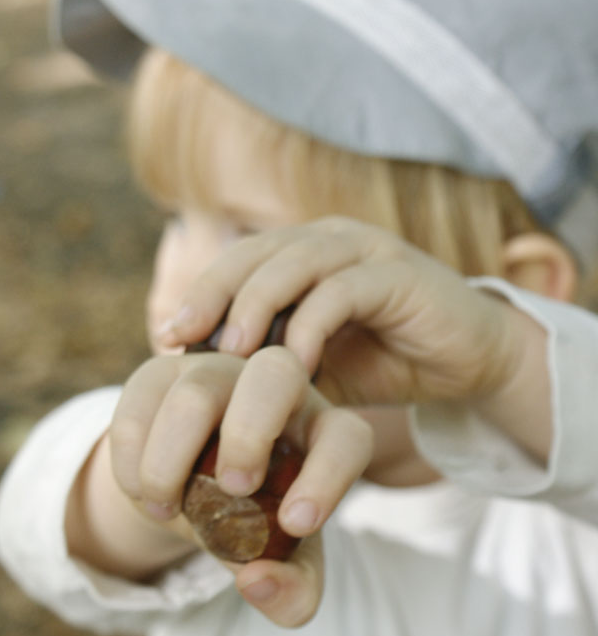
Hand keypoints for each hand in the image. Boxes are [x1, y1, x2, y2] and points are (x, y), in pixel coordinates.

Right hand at [109, 347, 372, 625]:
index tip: (295, 526)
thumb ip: (289, 591)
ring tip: (165, 508)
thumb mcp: (277, 562)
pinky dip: (132, 459)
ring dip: (171, 463)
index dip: (328, 477)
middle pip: (276, 372)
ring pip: (195, 394)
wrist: (192, 489)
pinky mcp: (162, 374)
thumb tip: (257, 582)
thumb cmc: (252, 521)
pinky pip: (141, 402)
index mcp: (321, 431)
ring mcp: (217, 373)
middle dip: (250, 433)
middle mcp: (277, 389)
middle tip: (231, 489)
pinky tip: (138, 488)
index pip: (346, 438)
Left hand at [157, 217, 522, 406]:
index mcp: (305, 255)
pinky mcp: (400, 274)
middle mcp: (331, 242)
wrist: (468, 360)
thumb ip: (272, 368)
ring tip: (232, 352)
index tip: (167, 339)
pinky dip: (313, 324)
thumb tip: (209, 394)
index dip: (201, 294)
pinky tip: (296, 364)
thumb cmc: (386, 362)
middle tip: (180, 337)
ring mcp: (366, 251)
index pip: (240, 263)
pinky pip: (344, 290)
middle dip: (214, 293)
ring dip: (258, 305)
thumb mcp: (318, 367)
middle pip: (257, 254)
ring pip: (296, 262)